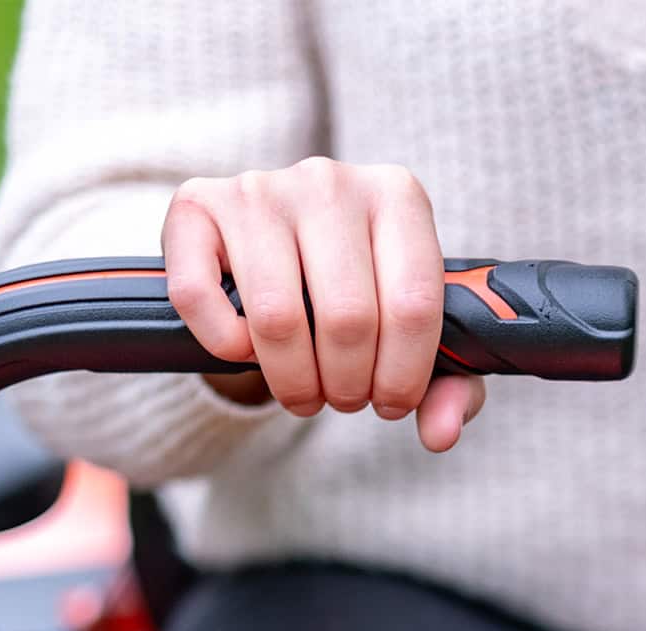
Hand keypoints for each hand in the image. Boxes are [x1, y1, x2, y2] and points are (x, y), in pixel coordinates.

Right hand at [162, 157, 483, 451]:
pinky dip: (223, 343)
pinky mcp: (197, 204)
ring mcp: (260, 188)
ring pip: (277, 317)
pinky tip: (244, 351)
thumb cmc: (358, 290)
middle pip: (348, 318)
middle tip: (343, 399)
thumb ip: (449, 384)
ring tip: (304, 391)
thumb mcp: (412, 329)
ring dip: (292, 379)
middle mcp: (331, 182)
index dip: (403, 375)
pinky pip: (200, 296)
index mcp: (398, 196)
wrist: (280, 244)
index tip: (390, 403)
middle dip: (347, 384)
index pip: (413, 305)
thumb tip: (441, 433)